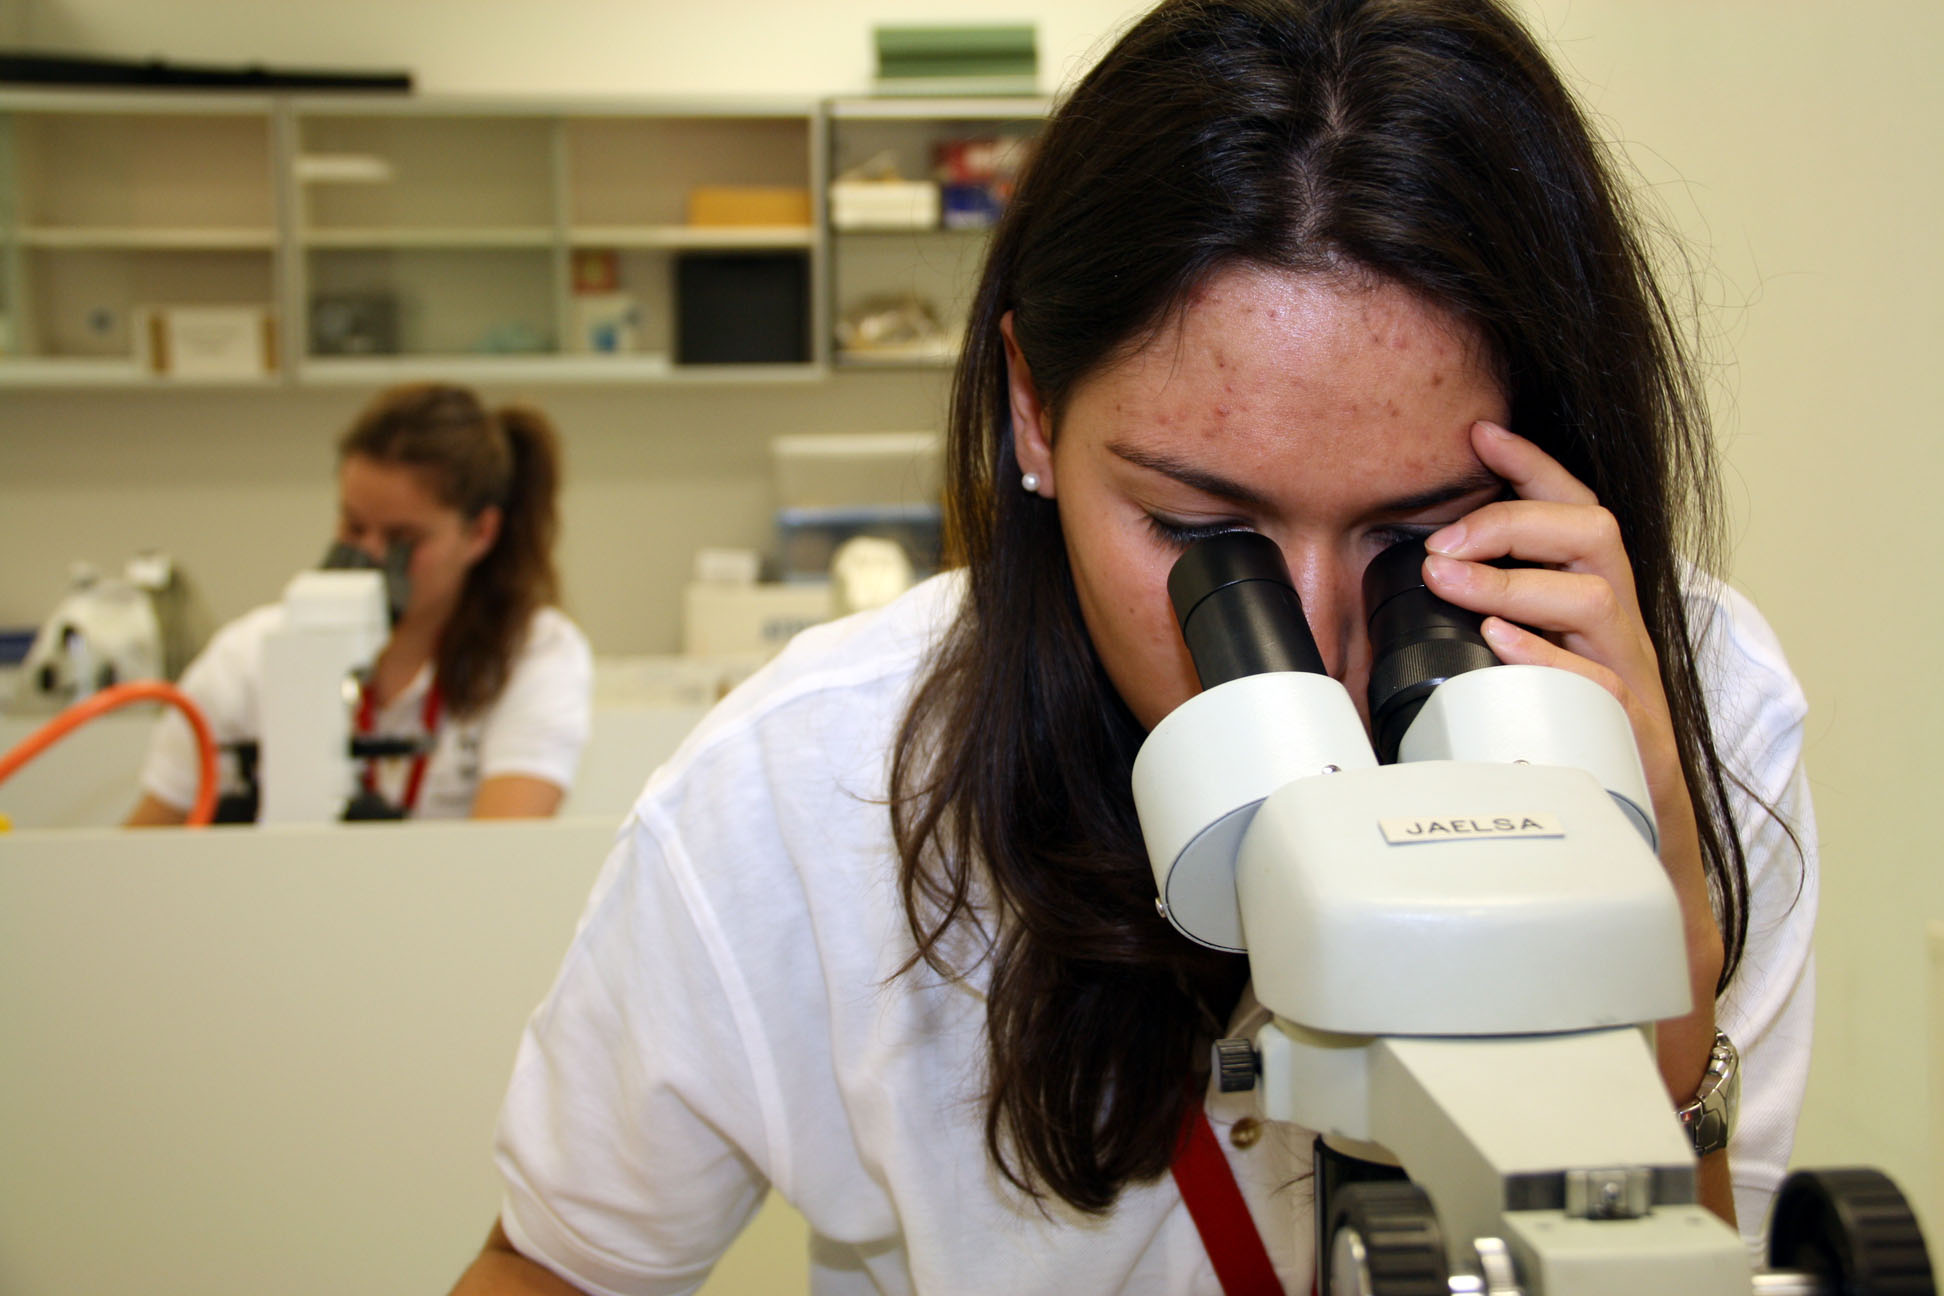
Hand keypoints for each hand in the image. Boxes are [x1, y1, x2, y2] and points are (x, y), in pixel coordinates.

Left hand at [1421, 421, 1724, 1100]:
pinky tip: (1500, 648)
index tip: (1479, 431)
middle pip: (1594, 536)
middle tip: (1441, 540)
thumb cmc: (1556, 750)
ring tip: (1449, 584)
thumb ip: (1465, 633)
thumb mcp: (1507, 676)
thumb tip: (1367, 612)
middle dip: (1515, 522)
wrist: (1633, 849)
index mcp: (1587, 605)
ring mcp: (1628, 679)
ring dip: (1517, 581)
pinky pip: (1601, 685)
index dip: (1532, 466)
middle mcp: (1615, 630)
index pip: (1573, 509)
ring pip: (1597, 600)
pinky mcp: (1630, 735)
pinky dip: (1549, 660)